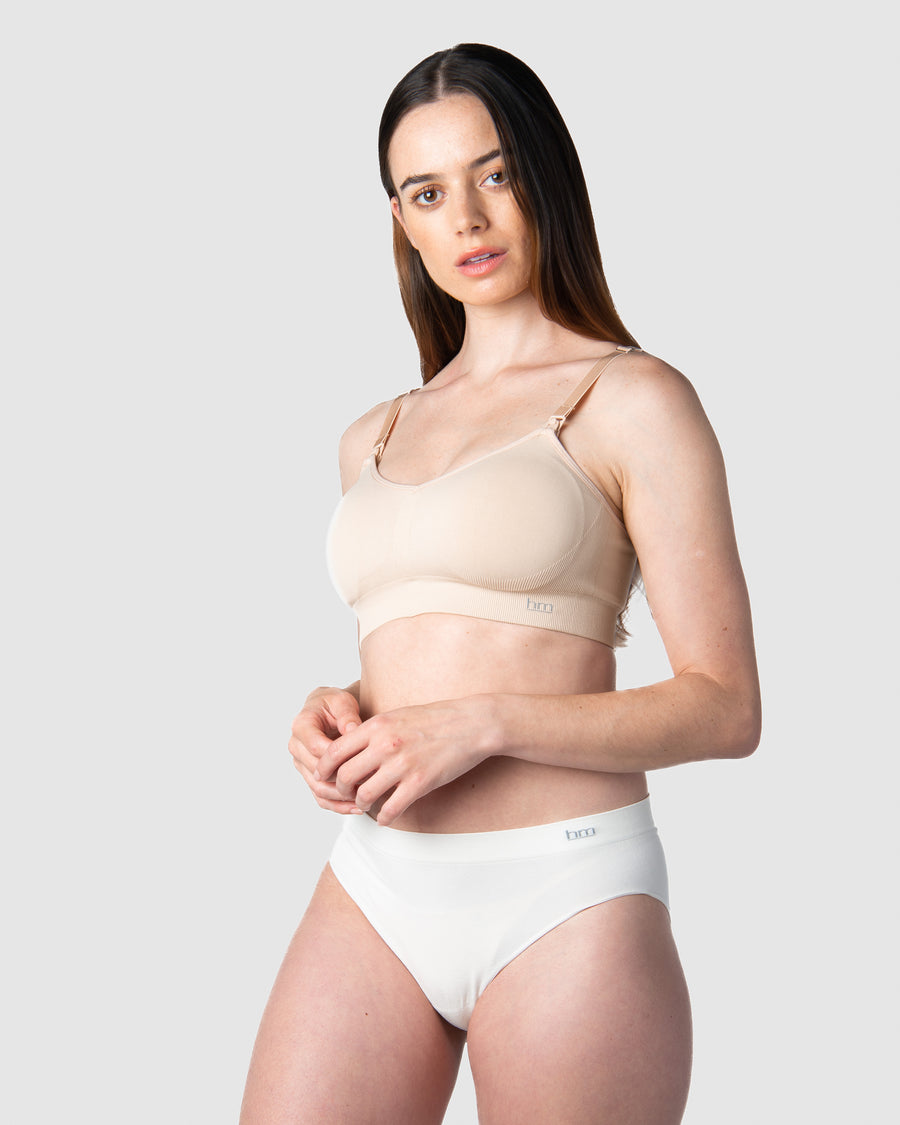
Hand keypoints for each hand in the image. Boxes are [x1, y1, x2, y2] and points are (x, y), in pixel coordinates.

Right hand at [289, 685, 362, 814]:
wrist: (329, 712)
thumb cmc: (335, 704)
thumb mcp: (342, 701)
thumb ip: (347, 714)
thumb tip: (352, 731)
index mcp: (301, 726)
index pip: (317, 747)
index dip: (339, 757)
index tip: (364, 761)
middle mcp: (297, 747)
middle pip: (317, 772)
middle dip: (343, 780)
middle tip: (370, 782)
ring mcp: (302, 764)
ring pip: (319, 789)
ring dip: (342, 797)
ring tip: (366, 799)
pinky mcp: (310, 777)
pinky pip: (321, 798)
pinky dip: (339, 806)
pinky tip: (358, 807)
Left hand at [314, 696, 496, 825]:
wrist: (471, 723)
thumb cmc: (435, 718)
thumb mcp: (397, 715)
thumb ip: (372, 731)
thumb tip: (349, 748)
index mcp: (377, 726)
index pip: (335, 751)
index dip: (323, 768)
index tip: (323, 777)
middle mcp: (385, 745)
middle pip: (345, 777)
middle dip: (341, 790)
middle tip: (347, 793)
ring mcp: (403, 764)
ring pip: (365, 795)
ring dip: (361, 804)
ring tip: (366, 804)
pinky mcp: (420, 782)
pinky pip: (391, 808)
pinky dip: (384, 817)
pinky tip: (385, 817)